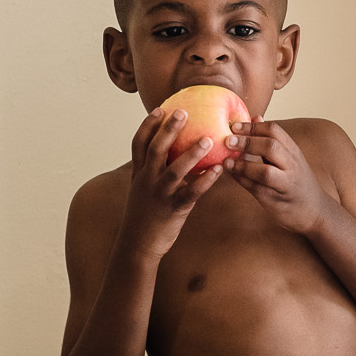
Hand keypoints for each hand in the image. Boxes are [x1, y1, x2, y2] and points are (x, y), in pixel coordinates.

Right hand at [118, 107, 223, 257]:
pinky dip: (205, 180)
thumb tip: (173, 154)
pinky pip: (191, 193)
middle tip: (183, 112)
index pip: (139, 144)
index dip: (148, 125)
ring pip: (174, 170)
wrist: (137, 245)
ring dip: (191, 154)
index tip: (160, 110)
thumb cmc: (145, 215)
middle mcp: (146, 180)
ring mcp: (159, 194)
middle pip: (156, 150)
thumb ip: (154, 171)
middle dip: (168, 130)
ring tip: (208, 139)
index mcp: (139, 173)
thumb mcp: (143, 189)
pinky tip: (218, 170)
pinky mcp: (173, 209)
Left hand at [225, 121, 331, 234]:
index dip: (252, 127)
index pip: (275, 131)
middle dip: (247, 142)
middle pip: (271, 147)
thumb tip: (255, 117)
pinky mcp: (276, 200)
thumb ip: (271, 139)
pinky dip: (242, 180)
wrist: (314, 210)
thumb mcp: (289, 157)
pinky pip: (257, 189)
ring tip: (227, 161)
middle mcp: (292, 166)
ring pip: (265, 172)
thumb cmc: (296, 180)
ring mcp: (285, 184)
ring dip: (243, 165)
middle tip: (227, 141)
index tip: (235, 126)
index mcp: (293, 151)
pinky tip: (231, 174)